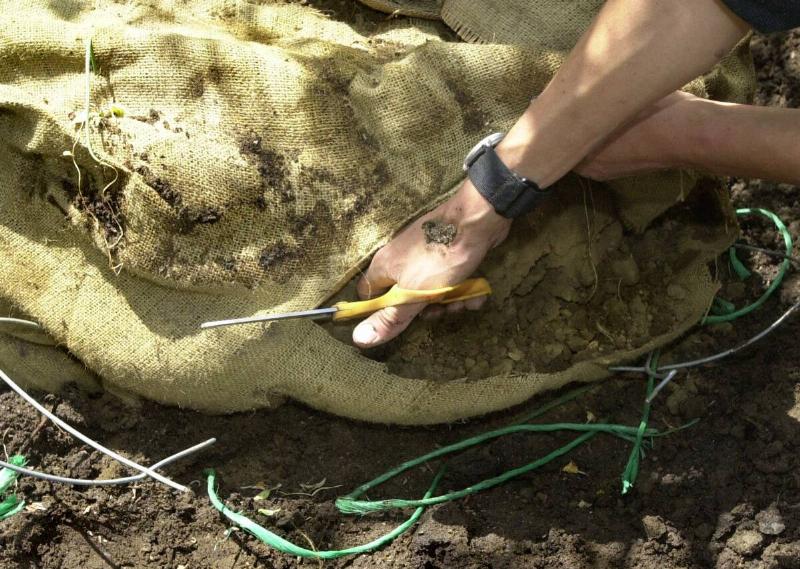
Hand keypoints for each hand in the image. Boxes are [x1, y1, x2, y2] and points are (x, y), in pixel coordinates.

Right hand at [352, 180, 511, 347]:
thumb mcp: (413, 295)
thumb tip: (358, 339)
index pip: (368, 296)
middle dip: (427, 310)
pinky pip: (449, 280)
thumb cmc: (441, 258)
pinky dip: (462, 290)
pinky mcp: (446, 255)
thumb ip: (389, 318)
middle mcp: (399, 260)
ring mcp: (424, 256)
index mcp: (383, 267)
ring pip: (431, 292)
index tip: (397, 323)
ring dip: (450, 302)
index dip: (379, 313)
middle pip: (405, 299)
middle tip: (441, 310)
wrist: (478, 221)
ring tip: (465, 300)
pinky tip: (476, 293)